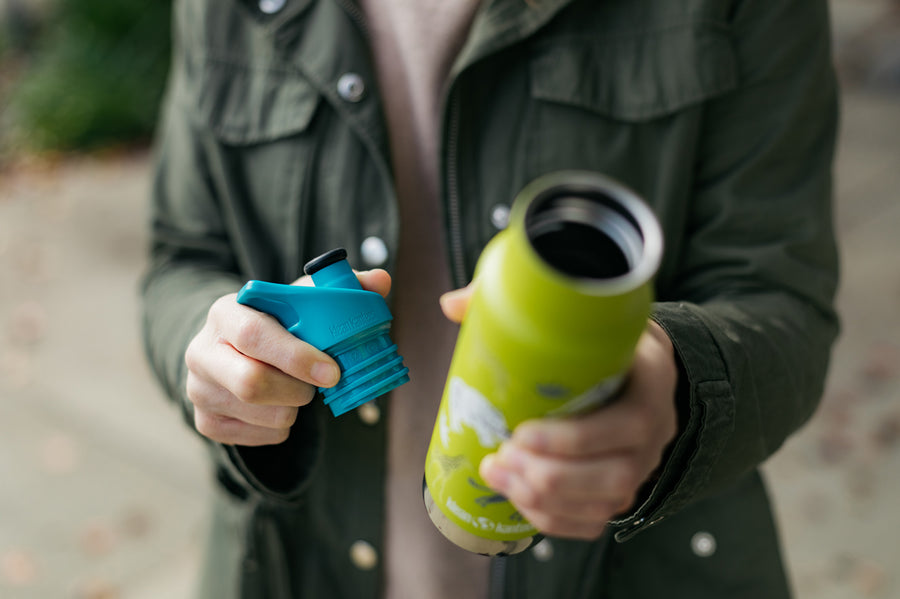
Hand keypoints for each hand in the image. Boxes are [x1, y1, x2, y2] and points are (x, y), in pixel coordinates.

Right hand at [185, 269, 391, 445]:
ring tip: (297, 389)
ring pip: (262, 414)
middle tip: (320, 384)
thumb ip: (339, 290)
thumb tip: (381, 280)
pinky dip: (283, 426)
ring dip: (295, 407)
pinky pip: (259, 437)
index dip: (296, 356)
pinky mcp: (207, 422)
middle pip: (251, 383)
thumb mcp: (299, 300)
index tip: (332, 371)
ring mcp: (199, 390)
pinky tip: (282, 405)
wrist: (233, 351)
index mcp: (225, 312)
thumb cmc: (276, 324)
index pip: (254, 335)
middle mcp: (201, 351)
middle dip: (298, 389)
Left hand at [440, 286, 678, 539]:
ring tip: (498, 475)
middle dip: (547, 474)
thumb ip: (520, 304)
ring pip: (604, 504)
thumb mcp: (577, 312)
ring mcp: (642, 466)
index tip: (520, 430)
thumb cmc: (600, 336)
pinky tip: (517, 498)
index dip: (572, 437)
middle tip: (498, 457)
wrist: (640, 364)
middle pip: (614, 474)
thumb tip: (452, 305)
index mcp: (651, 382)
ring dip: (544, 499)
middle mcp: (655, 431)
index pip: (626, 423)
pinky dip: (553, 519)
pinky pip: (594, 522)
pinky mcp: (623, 490)